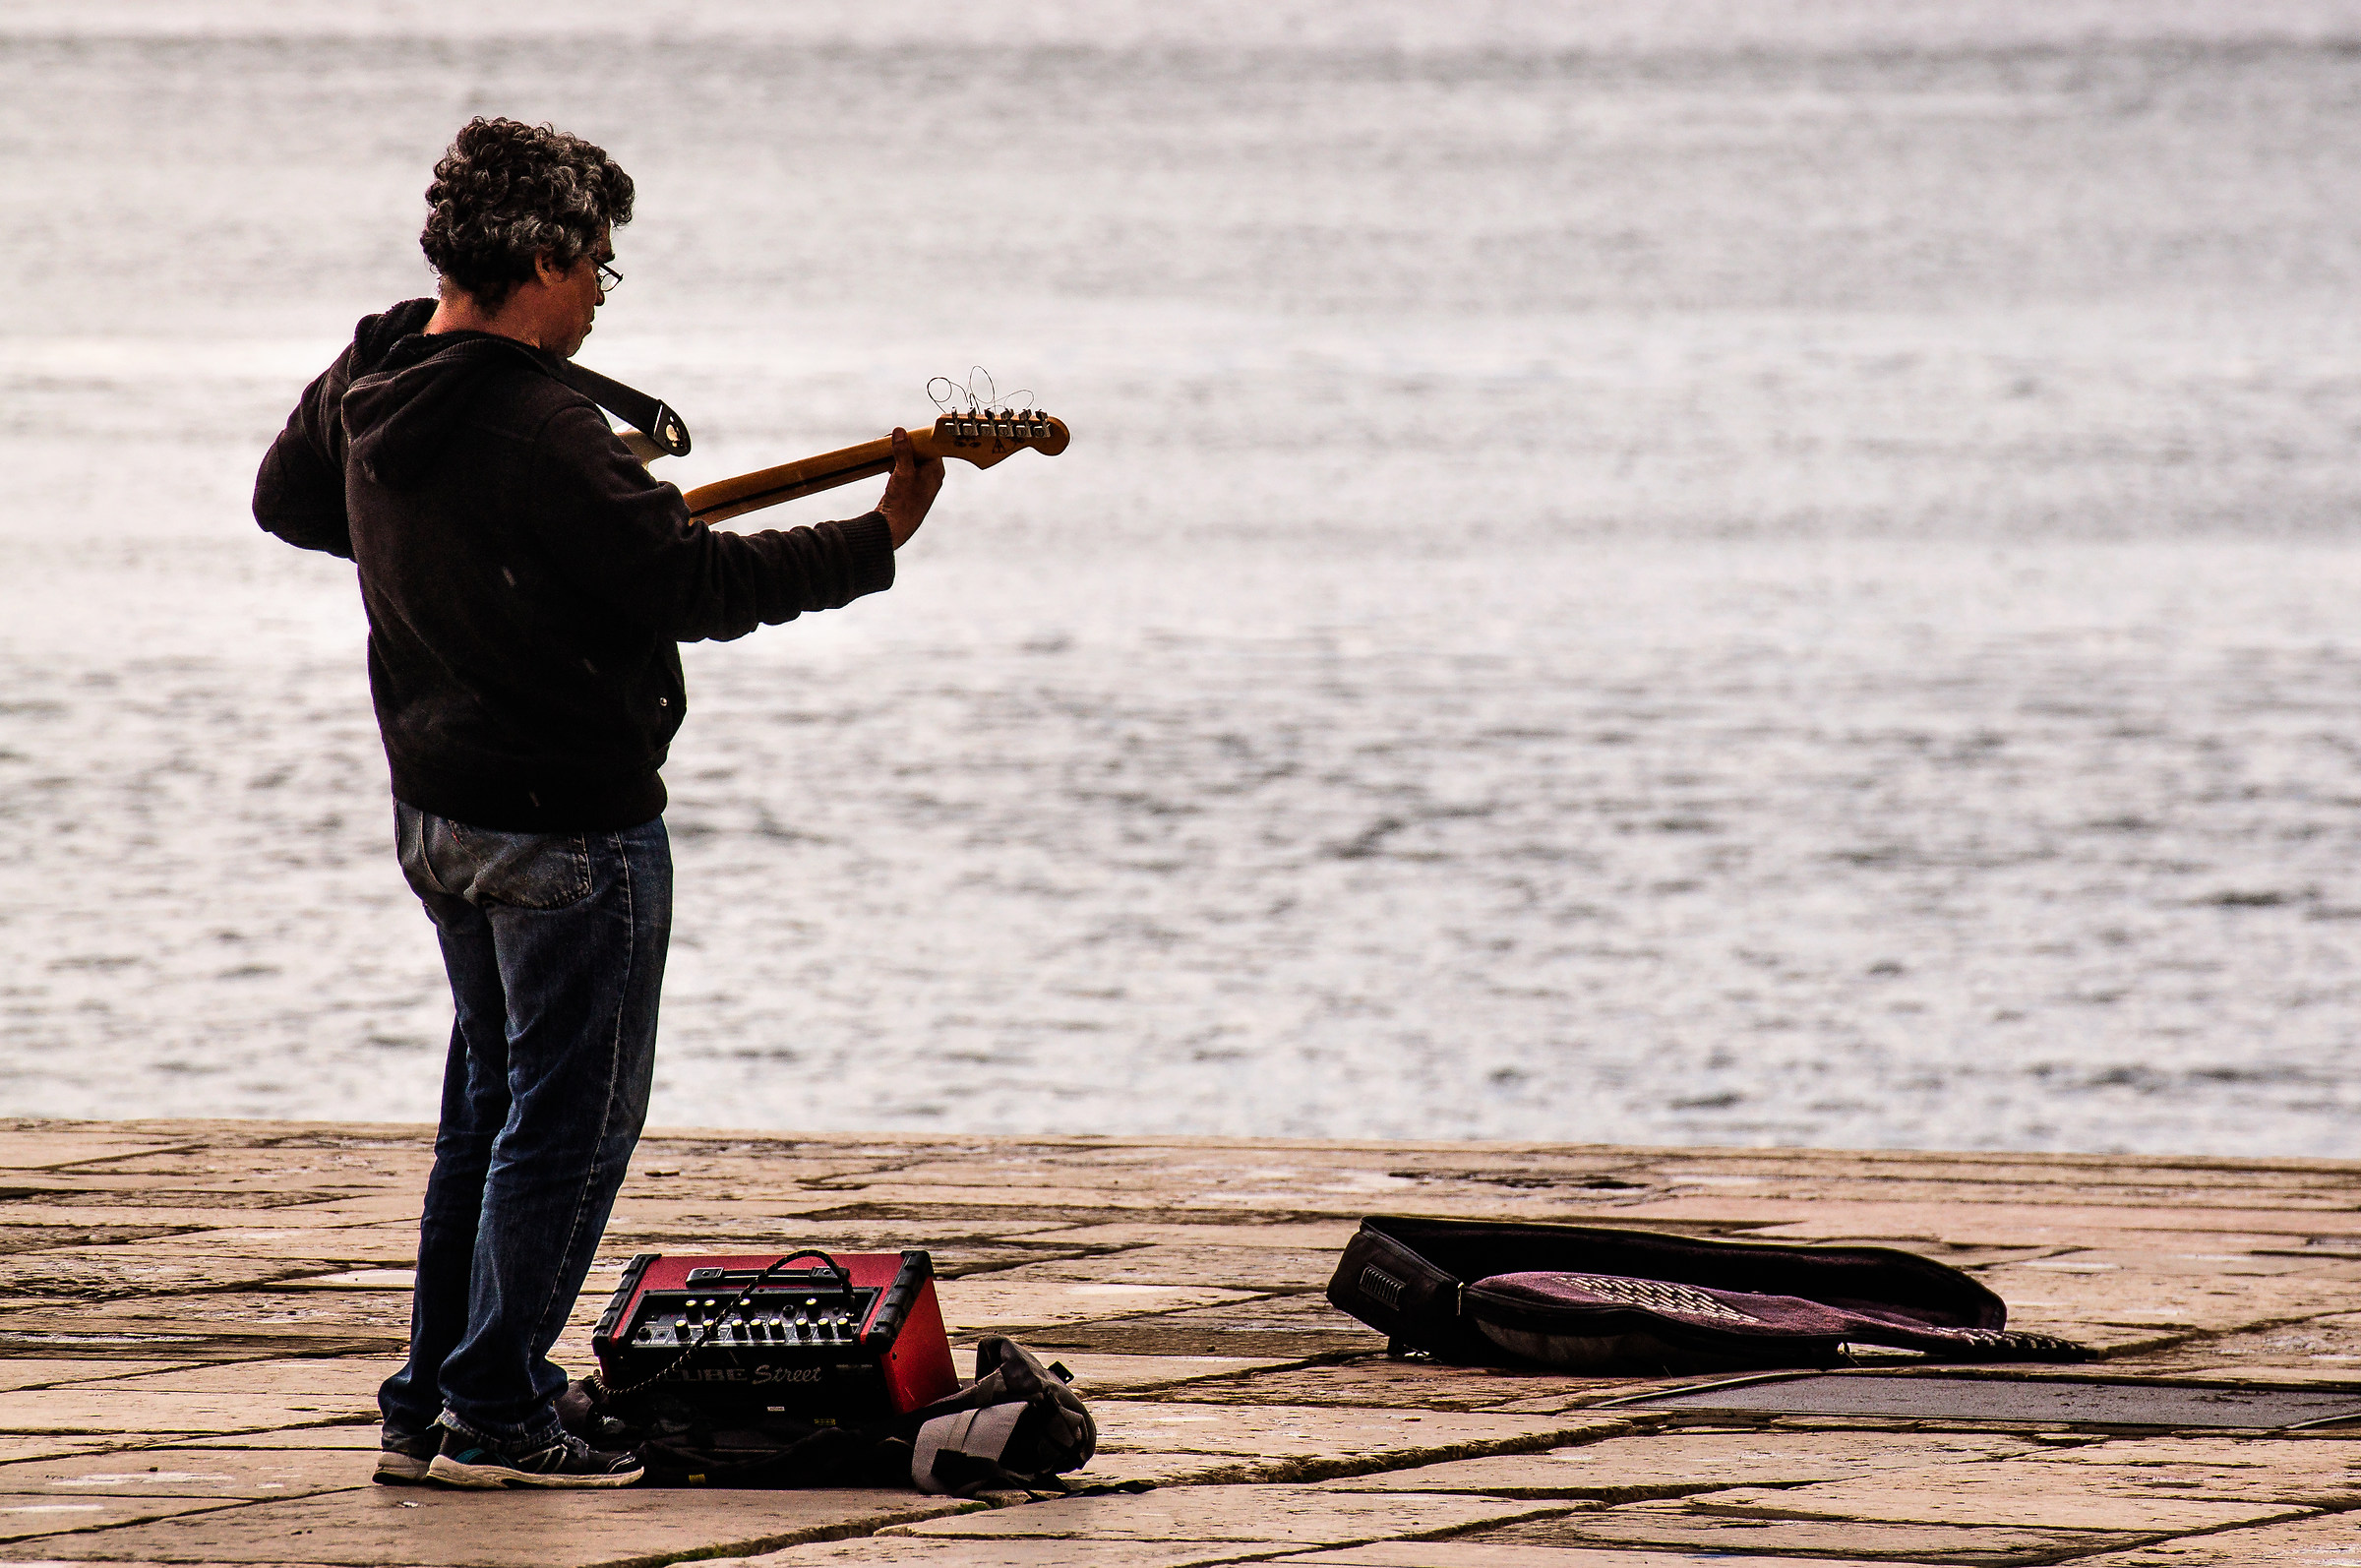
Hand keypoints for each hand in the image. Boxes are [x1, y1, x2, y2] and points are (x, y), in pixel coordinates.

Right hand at [879, 427, 944, 547]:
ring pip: (911, 461)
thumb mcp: (902, 472)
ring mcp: (921, 483)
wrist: (894, 527)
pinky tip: (887, 465)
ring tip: (886, 451)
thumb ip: (903, 451)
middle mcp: (931, 476)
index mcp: (936, 470)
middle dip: (904, 445)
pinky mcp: (910, 488)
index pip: (930, 446)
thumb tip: (900, 431)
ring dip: (898, 455)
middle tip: (890, 441)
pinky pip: (905, 470)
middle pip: (920, 452)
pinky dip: (896, 464)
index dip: (916, 438)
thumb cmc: (903, 502)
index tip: (902, 434)